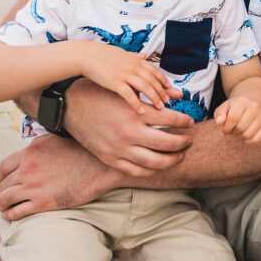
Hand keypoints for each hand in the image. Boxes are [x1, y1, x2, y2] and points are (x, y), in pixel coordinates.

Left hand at [0, 134, 115, 220]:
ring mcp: (33, 186)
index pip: (3, 167)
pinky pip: (16, 212)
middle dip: (0, 193)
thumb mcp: (55, 140)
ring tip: (3, 209)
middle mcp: (27, 169)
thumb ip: (38, 147)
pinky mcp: (42, 203)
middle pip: (3, 185)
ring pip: (4, 199)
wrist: (101, 168)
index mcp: (30, 153)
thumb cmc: (83, 153)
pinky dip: (9, 215)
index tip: (3, 182)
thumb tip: (30, 152)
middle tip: (1, 199)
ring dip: (1, 205)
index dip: (1, 178)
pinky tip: (11, 216)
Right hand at [63, 77, 193, 176]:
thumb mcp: (126, 89)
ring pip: (154, 162)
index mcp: (134, 112)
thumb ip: (151, 94)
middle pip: (167, 143)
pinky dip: (152, 170)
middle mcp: (129, 132)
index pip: (171, 118)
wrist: (70, 106)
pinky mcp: (110, 158)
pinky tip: (159, 165)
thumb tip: (178, 93)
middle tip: (189, 140)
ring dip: (172, 160)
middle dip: (183, 143)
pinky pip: (136, 170)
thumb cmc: (100, 93)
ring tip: (179, 155)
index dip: (185, 121)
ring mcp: (119, 148)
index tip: (190, 122)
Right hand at [77, 42, 174, 111]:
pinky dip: (136, 103)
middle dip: (162, 92)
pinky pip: (129, 94)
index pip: (155, 71)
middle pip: (153, 81)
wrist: (87, 56)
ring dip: (154, 98)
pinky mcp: (115, 82)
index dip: (163, 81)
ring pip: (145, 87)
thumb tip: (144, 55)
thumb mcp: (122, 53)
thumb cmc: (103, 55)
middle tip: (168, 101)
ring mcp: (125, 74)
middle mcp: (133, 67)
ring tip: (160, 107)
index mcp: (136, 60)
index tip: (170, 90)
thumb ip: (134, 56)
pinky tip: (141, 110)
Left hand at [214, 96, 260, 141]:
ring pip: (248, 135)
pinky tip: (244, 136)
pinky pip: (256, 139)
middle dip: (232, 132)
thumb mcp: (224, 107)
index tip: (223, 129)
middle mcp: (255, 107)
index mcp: (243, 101)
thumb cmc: (234, 108)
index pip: (233, 118)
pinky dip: (248, 141)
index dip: (226, 127)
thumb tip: (219, 122)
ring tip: (237, 131)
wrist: (250, 103)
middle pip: (241, 127)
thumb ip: (219, 114)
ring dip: (239, 137)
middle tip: (231, 130)